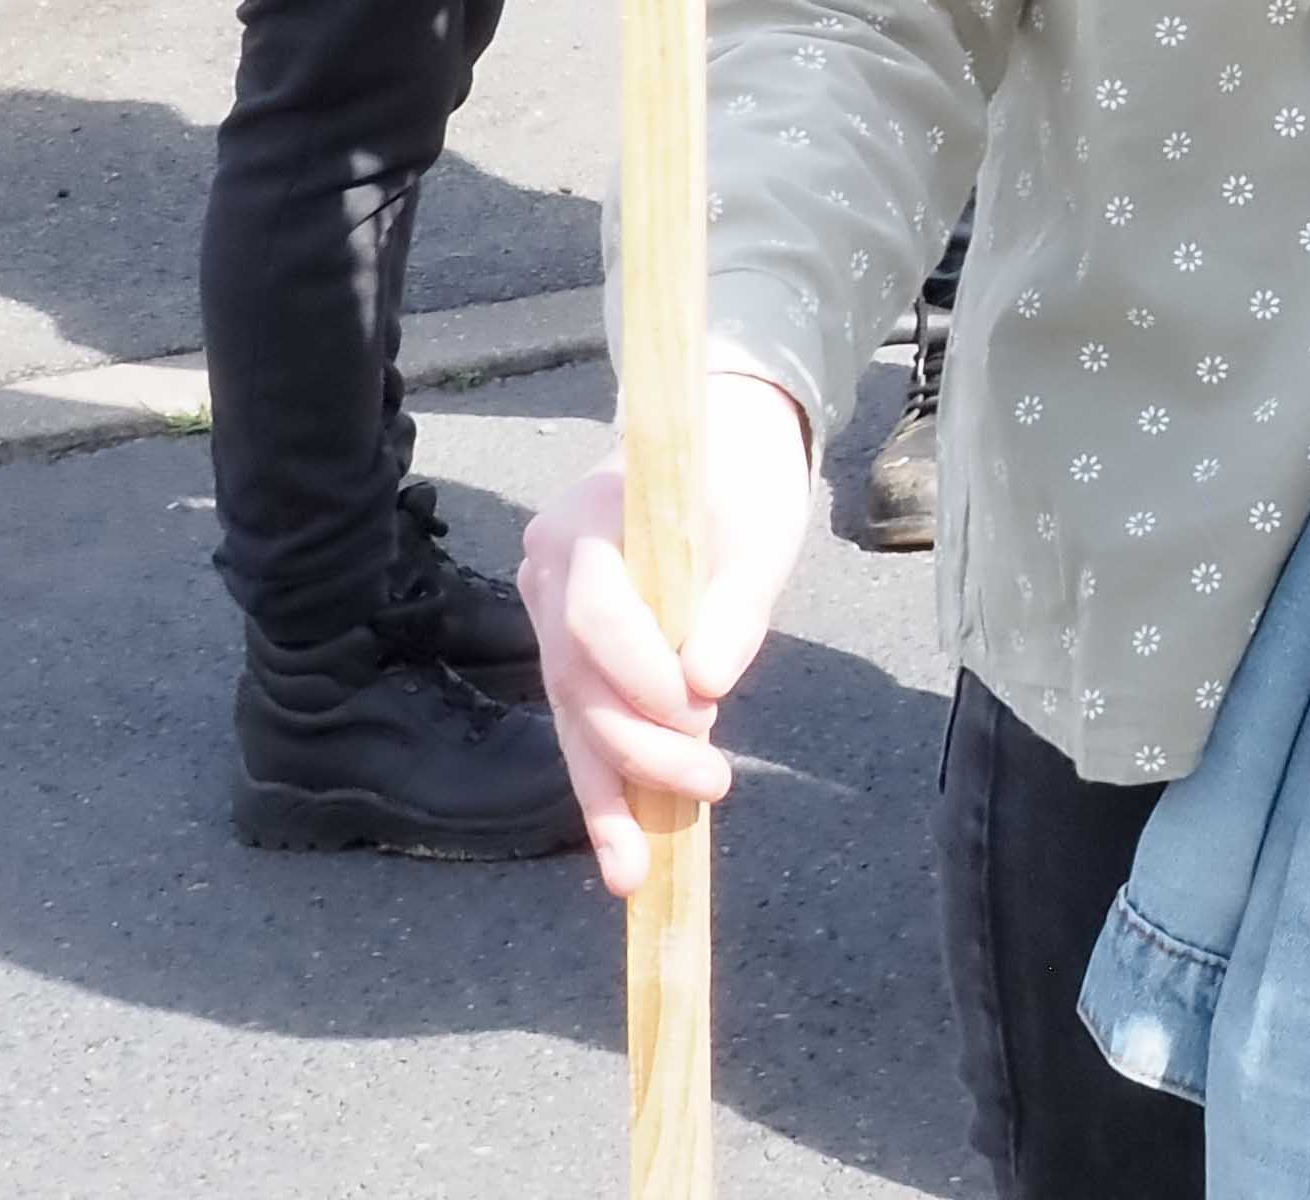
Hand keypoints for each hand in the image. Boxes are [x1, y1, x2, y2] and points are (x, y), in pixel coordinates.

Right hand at [527, 369, 819, 896]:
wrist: (720, 441)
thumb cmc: (746, 478)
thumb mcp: (763, 531)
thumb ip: (735, 606)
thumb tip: (705, 687)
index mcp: (587, 522)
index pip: (594, 614)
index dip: (641, 674)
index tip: (702, 707)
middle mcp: (547, 569)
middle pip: (578, 678)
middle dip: (639, 745)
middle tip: (713, 779)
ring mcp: (546, 611)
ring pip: (571, 717)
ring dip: (612, 792)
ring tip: (641, 867)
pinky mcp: (566, 650)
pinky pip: (579, 725)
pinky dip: (603, 791)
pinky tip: (621, 857)